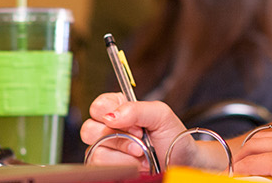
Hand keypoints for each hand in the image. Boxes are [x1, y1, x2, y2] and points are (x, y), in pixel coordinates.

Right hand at [80, 92, 200, 170]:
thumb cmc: (171, 136)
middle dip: (121, 137)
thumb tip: (110, 116)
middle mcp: (107, 127)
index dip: (116, 116)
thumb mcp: (160, 114)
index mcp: (117, 108)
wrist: (181, 161)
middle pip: (90, 129)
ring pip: (96, 149)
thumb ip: (136, 109)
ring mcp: (104, 148)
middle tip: (141, 139)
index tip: (138, 125)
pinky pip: (101, 165)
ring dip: (124, 154)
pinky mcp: (105, 166)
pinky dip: (124, 166)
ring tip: (142, 154)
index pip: (98, 106)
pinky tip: (136, 165)